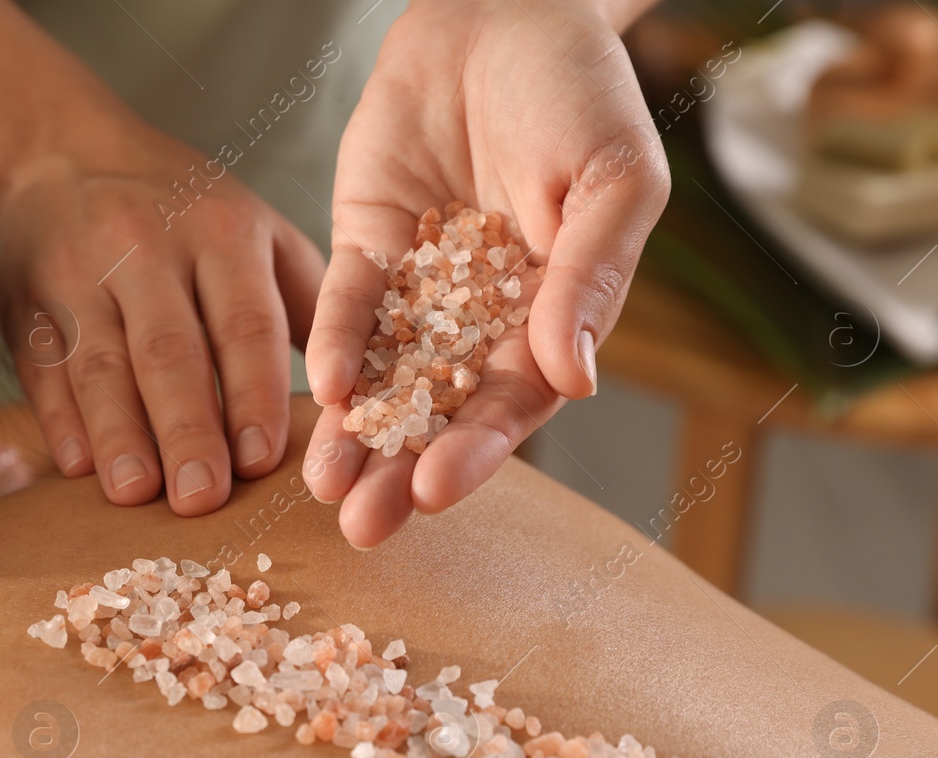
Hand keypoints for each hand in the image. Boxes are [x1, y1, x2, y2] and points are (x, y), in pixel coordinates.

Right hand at [0, 129, 325, 515]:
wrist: (61, 155)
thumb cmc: (182, 212)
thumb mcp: (255, 228)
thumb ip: (305, 302)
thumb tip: (354, 392)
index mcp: (220, 233)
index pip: (243, 322)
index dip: (253, 393)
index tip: (261, 460)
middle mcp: (145, 248)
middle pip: (170, 352)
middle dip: (187, 429)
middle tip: (201, 498)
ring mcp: (77, 274)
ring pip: (99, 363)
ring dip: (119, 434)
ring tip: (136, 493)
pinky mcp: (24, 301)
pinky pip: (42, 365)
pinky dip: (59, 419)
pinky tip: (77, 466)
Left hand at [302, 0, 668, 546]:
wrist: (507, 9)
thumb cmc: (583, 92)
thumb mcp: (614, 179)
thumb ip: (591, 276)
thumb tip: (572, 380)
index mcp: (554, 318)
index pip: (514, 402)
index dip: (476, 449)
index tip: (434, 489)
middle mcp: (485, 319)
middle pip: (440, 411)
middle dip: (401, 468)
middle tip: (362, 526)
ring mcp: (423, 288)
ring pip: (387, 375)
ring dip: (357, 431)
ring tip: (324, 485)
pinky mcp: (370, 248)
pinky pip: (351, 306)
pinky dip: (338, 342)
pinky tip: (324, 386)